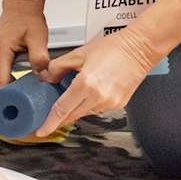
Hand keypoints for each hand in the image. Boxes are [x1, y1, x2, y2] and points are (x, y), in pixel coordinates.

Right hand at [0, 6, 49, 86]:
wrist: (20, 7)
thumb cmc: (28, 20)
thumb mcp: (39, 39)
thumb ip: (40, 59)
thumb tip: (42, 76)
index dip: (8, 94)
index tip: (17, 102)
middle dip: (10, 87)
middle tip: (25, 89)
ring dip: (6, 80)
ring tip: (20, 75)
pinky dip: (2, 73)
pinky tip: (12, 68)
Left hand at [36, 28, 163, 136]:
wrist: (139, 49)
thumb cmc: (113, 48)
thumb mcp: (79, 53)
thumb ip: (58, 67)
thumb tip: (46, 77)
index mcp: (86, 84)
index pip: (62, 110)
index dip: (49, 123)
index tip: (41, 131)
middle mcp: (98, 97)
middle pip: (71, 115)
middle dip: (59, 117)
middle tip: (49, 115)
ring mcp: (109, 103)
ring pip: (84, 113)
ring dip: (75, 108)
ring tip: (74, 92)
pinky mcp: (118, 105)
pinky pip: (96, 109)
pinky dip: (89, 103)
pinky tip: (91, 91)